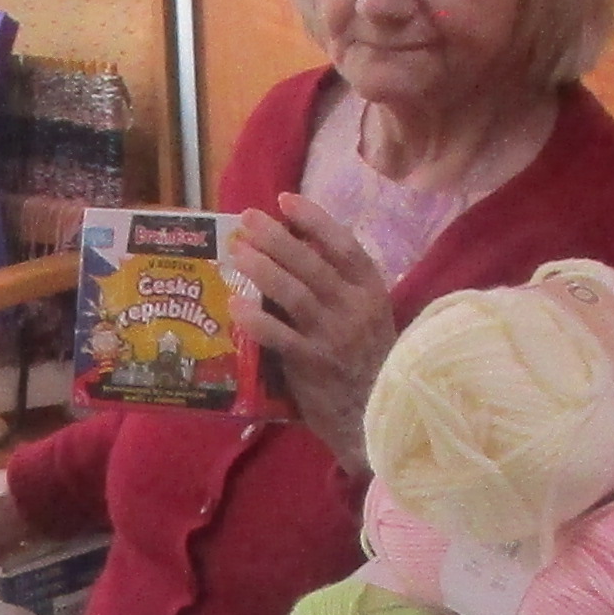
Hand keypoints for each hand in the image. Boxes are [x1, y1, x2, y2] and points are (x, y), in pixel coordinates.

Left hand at [242, 195, 398, 474]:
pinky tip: (235, 304)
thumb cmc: (366, 361)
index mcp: (370, 290)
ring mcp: (335, 337)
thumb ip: (337, 286)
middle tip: (248, 219)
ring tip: (237, 253)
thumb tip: (293, 249)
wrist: (378, 413)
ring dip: (263, 269)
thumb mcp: (365, 316)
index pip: (344, 245)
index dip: (314, 220)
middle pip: (312, 263)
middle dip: (277, 237)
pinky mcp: (314, 365)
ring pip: (295, 294)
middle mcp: (355, 308)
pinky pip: (281, 337)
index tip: (286, 200)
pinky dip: (257, 319)